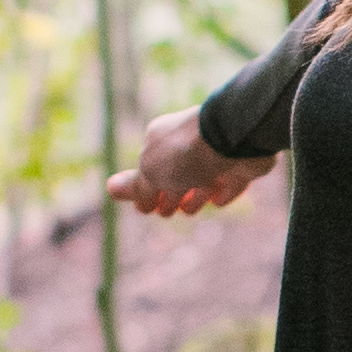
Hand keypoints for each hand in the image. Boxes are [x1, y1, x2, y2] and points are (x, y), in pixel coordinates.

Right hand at [105, 106, 276, 217]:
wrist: (233, 140)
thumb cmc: (185, 155)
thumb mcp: (151, 174)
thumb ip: (136, 186)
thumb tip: (111, 188)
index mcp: (161, 140)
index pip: (150, 168)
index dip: (147, 190)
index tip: (146, 208)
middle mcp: (188, 144)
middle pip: (177, 174)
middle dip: (170, 194)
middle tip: (167, 211)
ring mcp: (217, 153)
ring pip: (204, 179)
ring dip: (196, 196)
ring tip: (190, 208)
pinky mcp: (241, 163)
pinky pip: (231, 180)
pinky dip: (225, 191)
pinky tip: (218, 199)